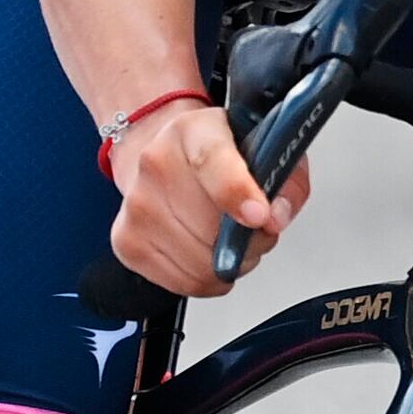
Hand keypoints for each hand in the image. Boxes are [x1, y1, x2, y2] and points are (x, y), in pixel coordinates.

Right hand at [106, 100, 306, 296]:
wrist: (162, 155)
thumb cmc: (216, 155)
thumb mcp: (264, 147)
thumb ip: (285, 180)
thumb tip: (276, 217)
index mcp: (194, 131)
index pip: (213, 162)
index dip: (238, 193)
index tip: (259, 215)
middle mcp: (156, 164)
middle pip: (210, 227)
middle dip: (249, 240)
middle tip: (255, 227)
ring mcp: (136, 205)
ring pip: (200, 264)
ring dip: (228, 262)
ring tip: (229, 239)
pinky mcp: (127, 242)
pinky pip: (184, 283)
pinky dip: (206, 278)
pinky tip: (207, 253)